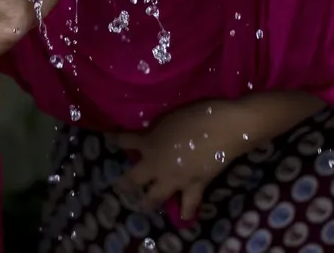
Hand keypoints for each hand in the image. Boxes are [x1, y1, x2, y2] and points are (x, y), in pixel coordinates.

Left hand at [112, 100, 250, 220]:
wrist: (221, 129)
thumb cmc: (194, 115)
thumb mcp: (168, 118)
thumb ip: (156, 130)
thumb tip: (152, 135)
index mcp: (149, 144)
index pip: (125, 141)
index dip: (117, 140)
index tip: (111, 139)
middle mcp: (157, 165)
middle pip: (133, 178)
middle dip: (125, 184)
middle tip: (119, 188)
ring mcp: (174, 179)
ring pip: (155, 197)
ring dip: (147, 203)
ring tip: (143, 207)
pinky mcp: (194, 187)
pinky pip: (188, 204)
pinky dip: (186, 211)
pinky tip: (183, 217)